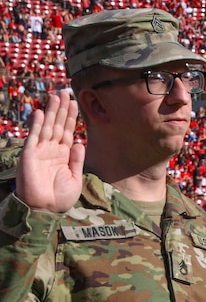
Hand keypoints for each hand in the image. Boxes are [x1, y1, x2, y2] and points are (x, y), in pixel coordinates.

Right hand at [16, 91, 84, 212]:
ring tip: (56, 96)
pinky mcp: (30, 155)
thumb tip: (79, 142)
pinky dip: (36, 125)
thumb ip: (77, 160)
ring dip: (51, 112)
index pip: (67, 131)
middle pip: (57, 125)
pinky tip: (40, 113)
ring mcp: (40, 151)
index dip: (71, 117)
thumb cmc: (60, 197)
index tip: (75, 103)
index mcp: (63, 155)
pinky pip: (34, 137)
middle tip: (66, 92)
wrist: (46, 209)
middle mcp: (51, 150)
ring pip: (46, 127)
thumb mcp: (74, 177)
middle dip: (61, 109)